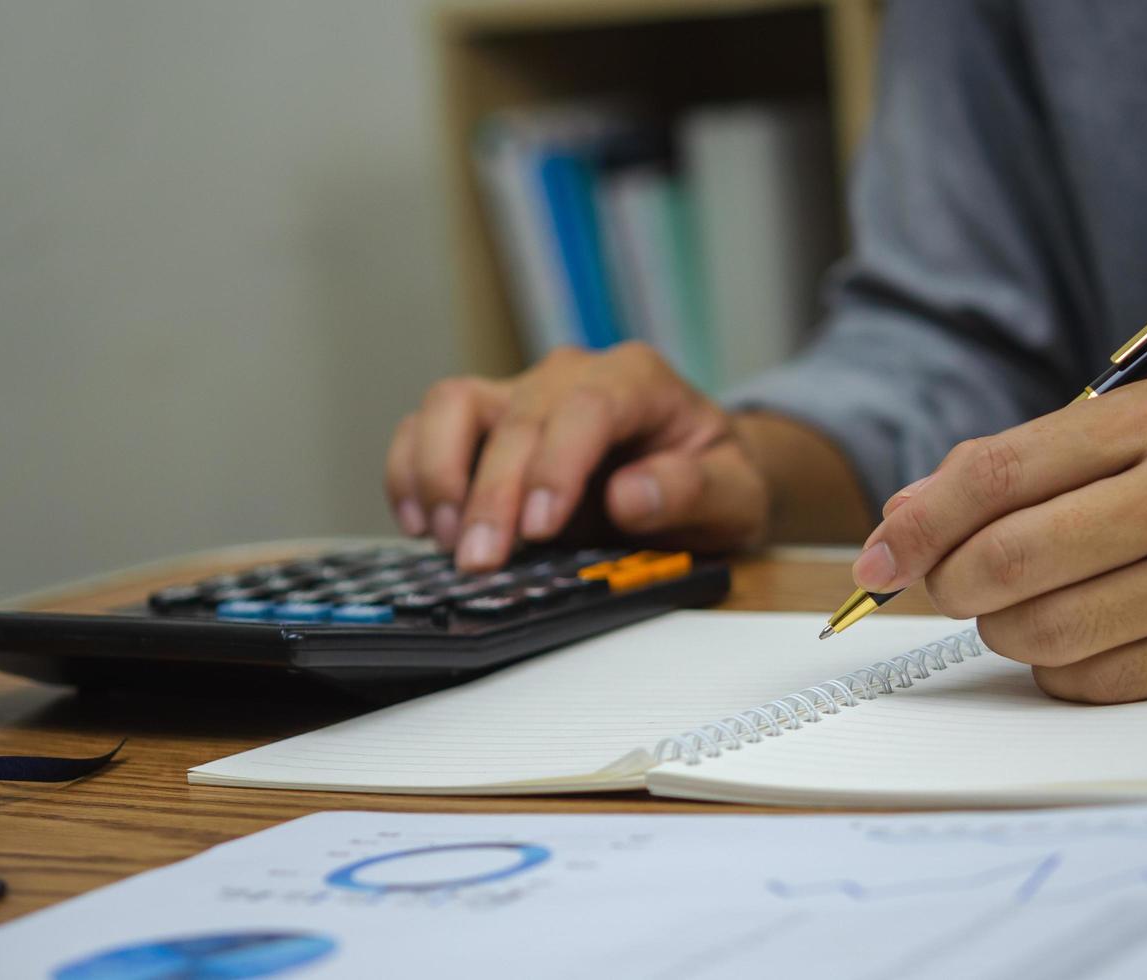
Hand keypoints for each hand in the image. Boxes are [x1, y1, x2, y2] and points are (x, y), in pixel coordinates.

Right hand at [384, 343, 770, 570]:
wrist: (699, 473)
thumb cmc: (714, 480)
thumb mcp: (735, 495)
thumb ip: (693, 492)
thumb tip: (631, 495)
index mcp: (639, 380)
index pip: (585, 407)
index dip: (556, 464)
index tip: (541, 525)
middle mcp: (572, 375)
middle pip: (514, 416)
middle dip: (491, 494)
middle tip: (482, 563)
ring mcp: (521, 394)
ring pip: (452, 403)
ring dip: (439, 473)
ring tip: (448, 541)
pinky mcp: (486, 422)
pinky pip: (426, 427)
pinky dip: (411, 472)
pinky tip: (422, 524)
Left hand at [854, 376, 1146, 702]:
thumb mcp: (1136, 423)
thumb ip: (1020, 462)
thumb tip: (904, 520)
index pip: (995, 475)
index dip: (916, 525)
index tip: (876, 560)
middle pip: (1006, 563)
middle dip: (948, 583)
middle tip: (947, 583)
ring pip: (1041, 633)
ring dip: (1001, 628)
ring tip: (1024, 602)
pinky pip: (1094, 682)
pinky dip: (1057, 669)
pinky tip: (1077, 636)